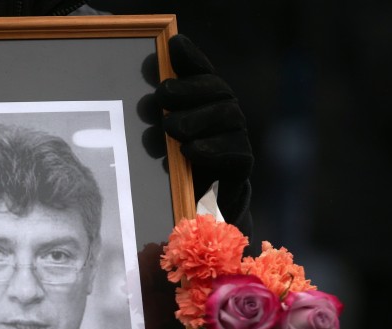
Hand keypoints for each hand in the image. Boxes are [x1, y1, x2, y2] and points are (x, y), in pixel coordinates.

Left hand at [157, 35, 253, 225]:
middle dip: (189, 90)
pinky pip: (237, 155)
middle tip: (161, 95)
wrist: (194, 220)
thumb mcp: (159, 142)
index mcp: (207, 108)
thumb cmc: (173, 175)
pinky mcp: (241, 174)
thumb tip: (150, 76)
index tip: (174, 46)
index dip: (192, 59)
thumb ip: (158, 112)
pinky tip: (190, 151)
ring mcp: (237, 145)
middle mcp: (227, 122)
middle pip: (219, 92)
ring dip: (198, 119)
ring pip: (230, 118)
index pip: (204, 75)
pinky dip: (212, 150)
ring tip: (171, 128)